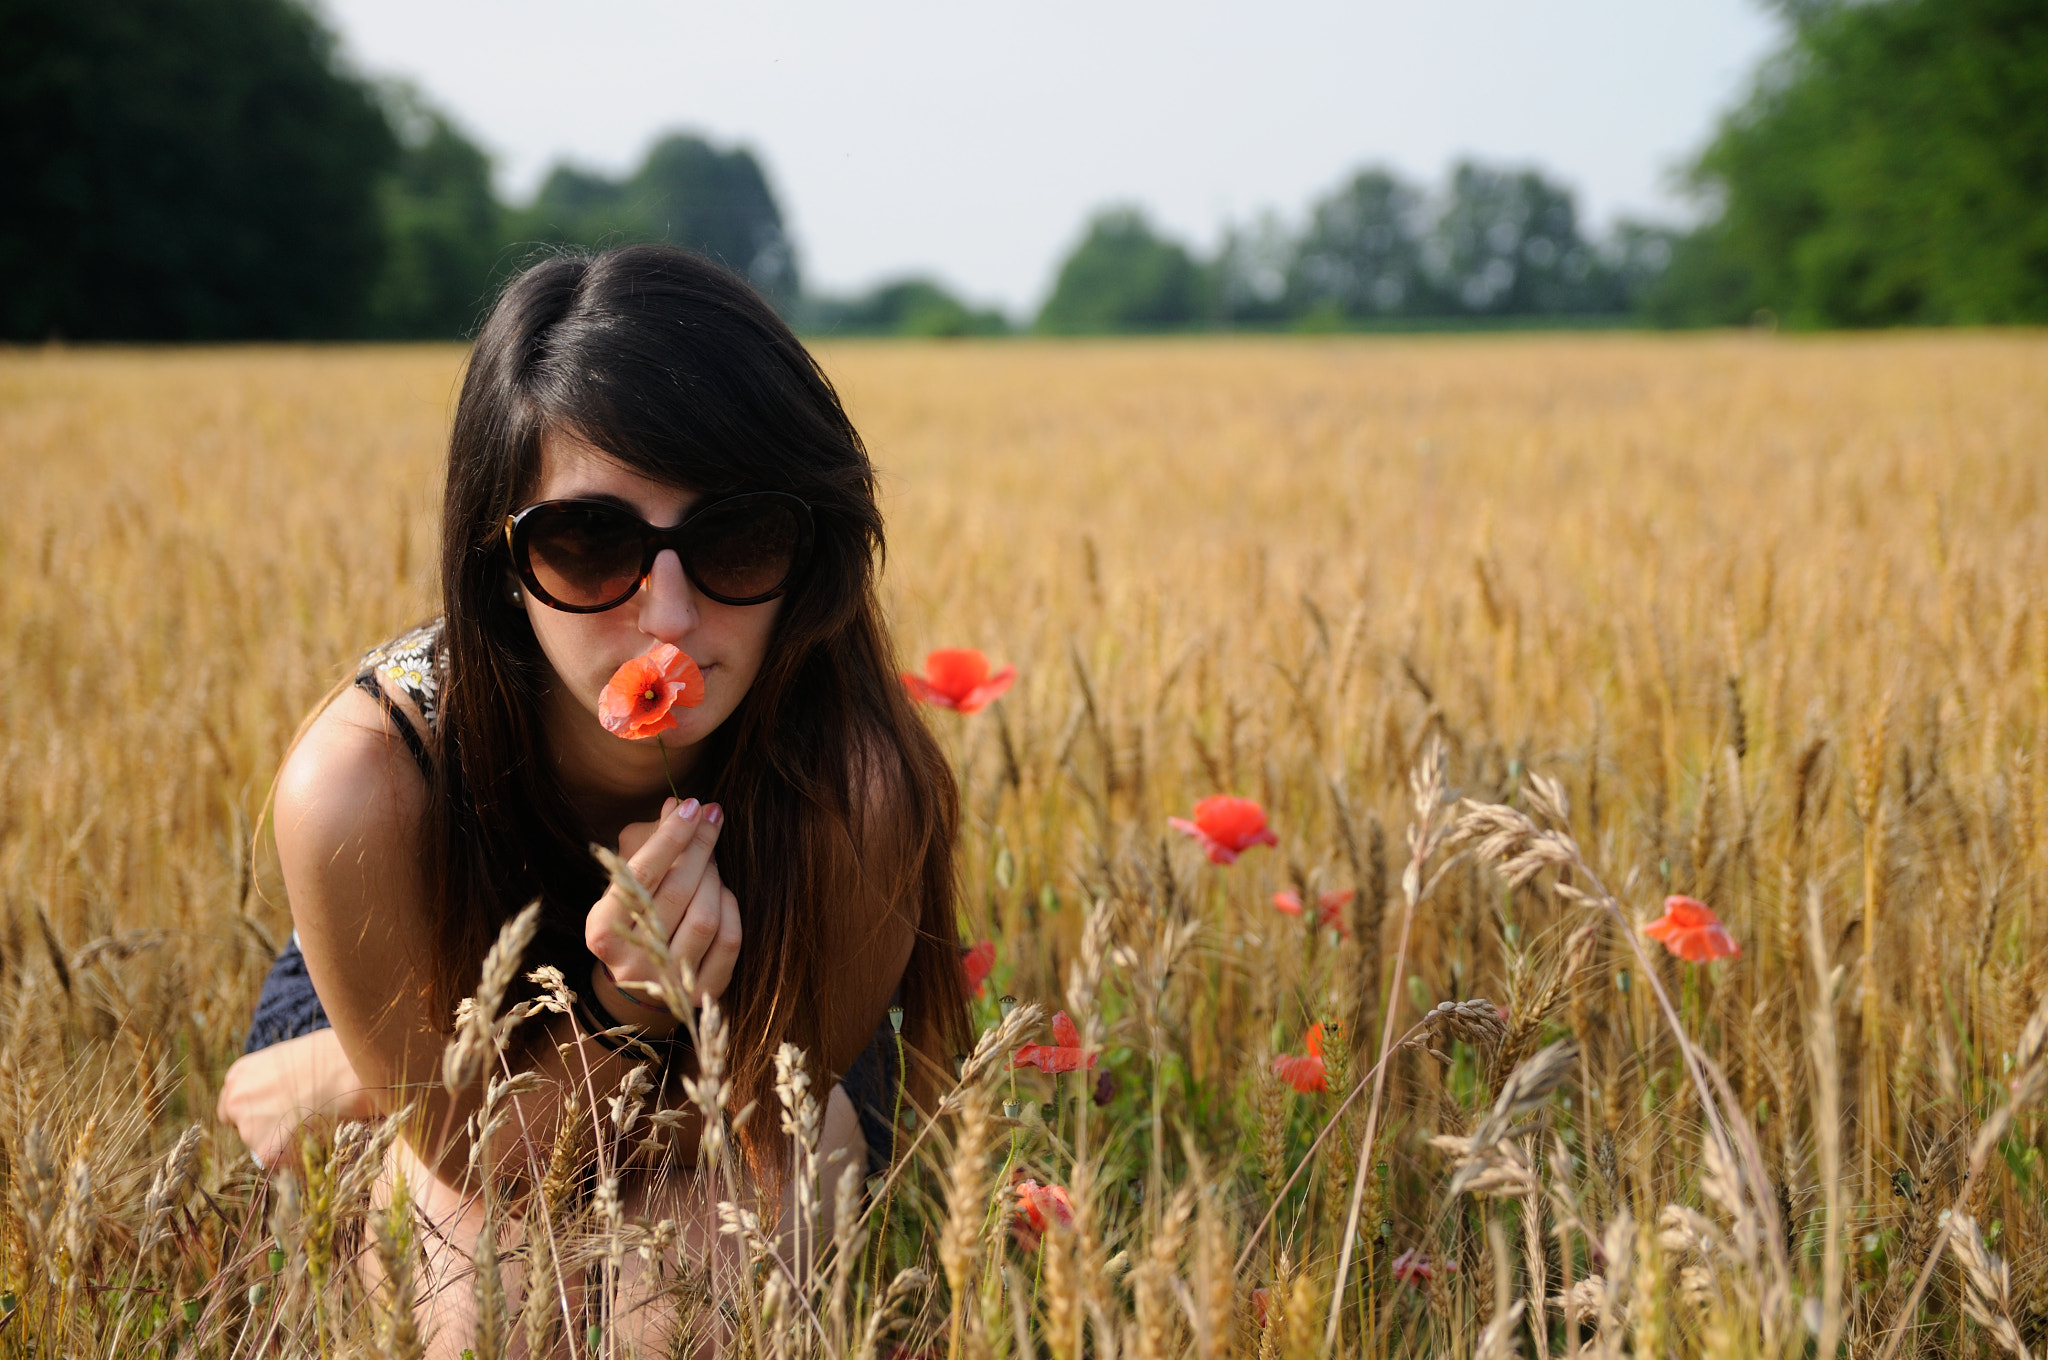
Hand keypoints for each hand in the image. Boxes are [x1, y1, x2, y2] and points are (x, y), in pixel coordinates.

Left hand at [216, 1028, 374, 1167]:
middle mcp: (235, 1101)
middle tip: (301, 1123)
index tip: (276, 1115)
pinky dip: (299, 1158)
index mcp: (239, 1076)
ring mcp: (247, 1127)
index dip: (257, 1113)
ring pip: (265, 1147)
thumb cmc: (332, 1057)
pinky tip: (318, 1138)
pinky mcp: (265, 1151)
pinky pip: (281, 1164)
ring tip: (317, 1125)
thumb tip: (283, 1099)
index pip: (233, 1107)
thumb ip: (274, 1082)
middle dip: (270, 1130)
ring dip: (285, 1144)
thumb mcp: (291, 1060)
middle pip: (245, 1129)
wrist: (348, 1070)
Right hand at [587, 797, 742, 1018]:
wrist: (640, 978)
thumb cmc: (635, 912)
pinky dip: (731, 909)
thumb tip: (678, 806)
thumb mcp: (629, 877)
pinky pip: (728, 942)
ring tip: (711, 857)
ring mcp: (667, 983)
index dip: (670, 837)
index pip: (640, 876)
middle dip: (699, 848)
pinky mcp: (700, 995)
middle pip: (677, 894)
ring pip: (705, 918)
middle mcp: (630, 963)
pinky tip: (723, 892)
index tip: (692, 806)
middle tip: (712, 817)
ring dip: (714, 877)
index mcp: (602, 931)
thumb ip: (650, 840)